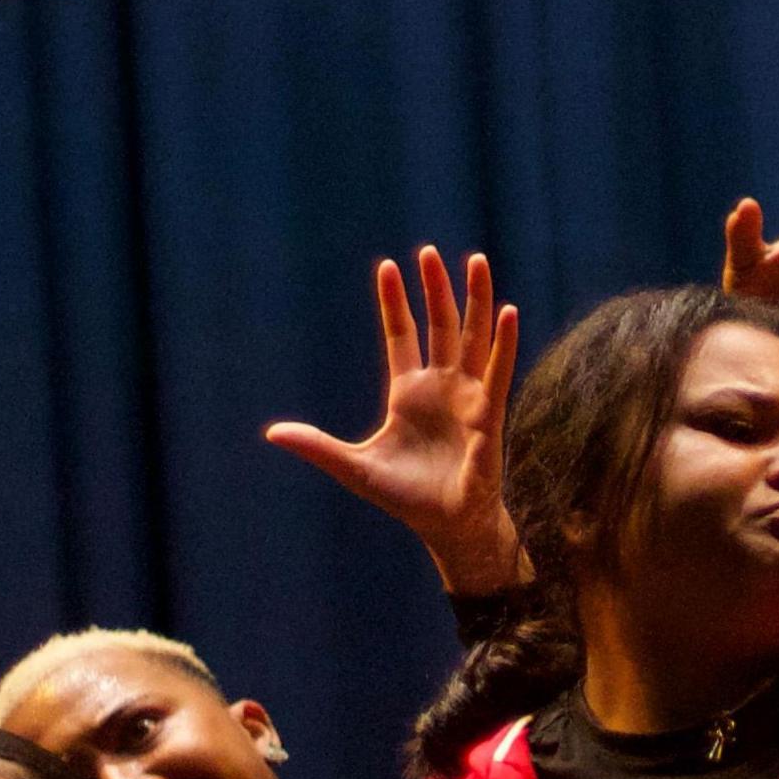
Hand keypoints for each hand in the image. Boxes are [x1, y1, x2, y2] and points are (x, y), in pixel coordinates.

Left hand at [266, 248, 524, 595]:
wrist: (447, 527)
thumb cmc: (407, 499)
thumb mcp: (354, 468)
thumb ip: (318, 446)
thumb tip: (272, 433)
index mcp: (408, 394)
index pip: (403, 336)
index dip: (395, 303)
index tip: (388, 266)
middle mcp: (441, 388)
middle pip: (440, 326)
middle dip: (436, 289)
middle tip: (430, 251)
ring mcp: (467, 397)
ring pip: (473, 337)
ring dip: (476, 299)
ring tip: (478, 261)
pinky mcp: (489, 414)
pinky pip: (497, 370)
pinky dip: (503, 341)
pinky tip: (506, 310)